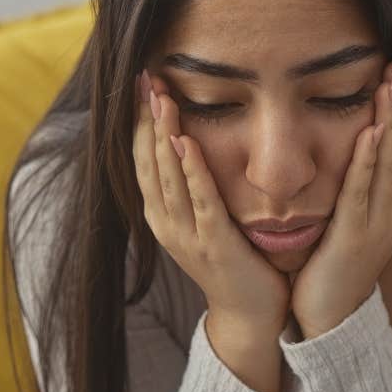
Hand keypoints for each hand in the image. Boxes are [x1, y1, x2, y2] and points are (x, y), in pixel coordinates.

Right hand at [133, 70, 288, 338]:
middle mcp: (166, 222)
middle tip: (145, 77)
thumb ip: (197, 186)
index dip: (140, 121)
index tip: (141, 84)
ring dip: (163, 134)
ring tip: (160, 98)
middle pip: (148, 161)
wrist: (251, 314)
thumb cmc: (236, 261)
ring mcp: (187, 235)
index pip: (143, 158)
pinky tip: (186, 142)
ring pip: (167, 176)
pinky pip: (200, 200)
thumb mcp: (207, 218)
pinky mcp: (214, 243)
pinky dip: (191, 170)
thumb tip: (192, 141)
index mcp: (163, 214)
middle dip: (146, 118)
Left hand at [289, 58, 391, 339]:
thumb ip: (359, 186)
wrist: (331, 318)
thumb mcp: (355, 219)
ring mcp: (378, 222)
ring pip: (389, 162)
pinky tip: (372, 131)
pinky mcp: (355, 234)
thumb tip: (357, 149)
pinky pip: (363, 189)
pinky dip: (369, 159)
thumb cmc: (337, 266)